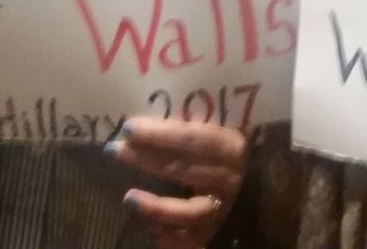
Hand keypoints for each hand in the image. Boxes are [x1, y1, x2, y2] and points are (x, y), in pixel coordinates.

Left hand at [106, 117, 245, 248]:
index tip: (128, 128)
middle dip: (145, 158)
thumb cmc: (218, 154)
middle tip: (113, 150)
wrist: (253, 190)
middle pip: (182, 170)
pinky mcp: (214, 232)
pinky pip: (191, 240)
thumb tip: (136, 127)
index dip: (158, 133)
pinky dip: (170, 237)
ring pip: (189, 212)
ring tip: (129, 197)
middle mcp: (228, 179)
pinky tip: (151, 230)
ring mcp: (222, 208)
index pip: (190, 138)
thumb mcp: (209, 136)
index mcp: (228, 147)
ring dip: (157, 206)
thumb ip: (182, 132)